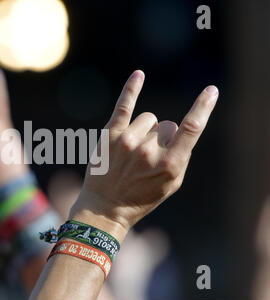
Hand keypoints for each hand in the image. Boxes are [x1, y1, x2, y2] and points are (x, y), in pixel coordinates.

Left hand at [71, 70, 217, 240]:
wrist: (105, 207)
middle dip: (162, 138)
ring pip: (148, 119)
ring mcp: (128, 140)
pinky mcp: (110, 134)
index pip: (191, 128)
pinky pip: (124, 105)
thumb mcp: (170, 184)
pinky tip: (139, 75)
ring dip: (144, 131)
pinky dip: (132, 89)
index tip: (211, 91)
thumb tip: (180, 129)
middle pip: (167, 125)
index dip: (203, 107)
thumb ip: (180, 156)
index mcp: (169, 164)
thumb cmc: (141, 197)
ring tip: (132, 151)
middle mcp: (149, 150)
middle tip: (146, 158)